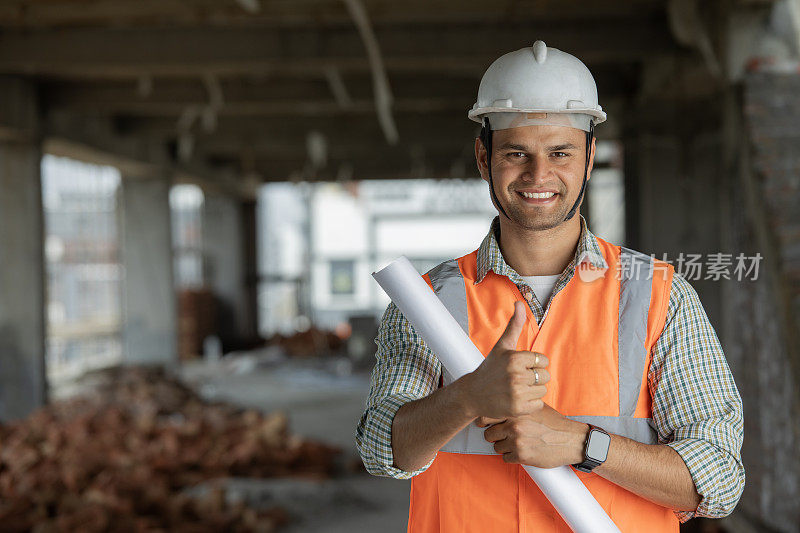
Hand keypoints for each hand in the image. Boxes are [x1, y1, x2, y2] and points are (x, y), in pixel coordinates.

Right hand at [461, 301, 549, 419]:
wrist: (473, 394)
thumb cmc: (490, 368)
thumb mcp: (502, 346)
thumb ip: (514, 325)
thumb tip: (519, 303)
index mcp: (514, 358)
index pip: (543, 361)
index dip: (534, 364)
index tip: (521, 367)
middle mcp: (516, 375)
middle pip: (544, 376)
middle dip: (534, 378)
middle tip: (517, 379)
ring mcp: (516, 393)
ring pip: (542, 390)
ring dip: (533, 391)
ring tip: (517, 389)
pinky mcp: (517, 408)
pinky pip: (538, 404)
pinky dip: (530, 404)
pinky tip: (517, 399)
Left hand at [482, 403, 588, 468]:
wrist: (571, 440)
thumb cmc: (554, 424)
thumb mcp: (536, 407)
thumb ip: (518, 407)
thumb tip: (501, 405)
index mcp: (516, 411)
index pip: (486, 417)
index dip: (485, 422)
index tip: (486, 424)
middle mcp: (514, 425)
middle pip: (488, 434)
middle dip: (496, 436)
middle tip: (505, 436)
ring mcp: (517, 441)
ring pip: (496, 447)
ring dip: (504, 447)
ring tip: (518, 444)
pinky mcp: (521, 456)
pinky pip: (505, 458)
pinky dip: (512, 457)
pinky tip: (523, 451)